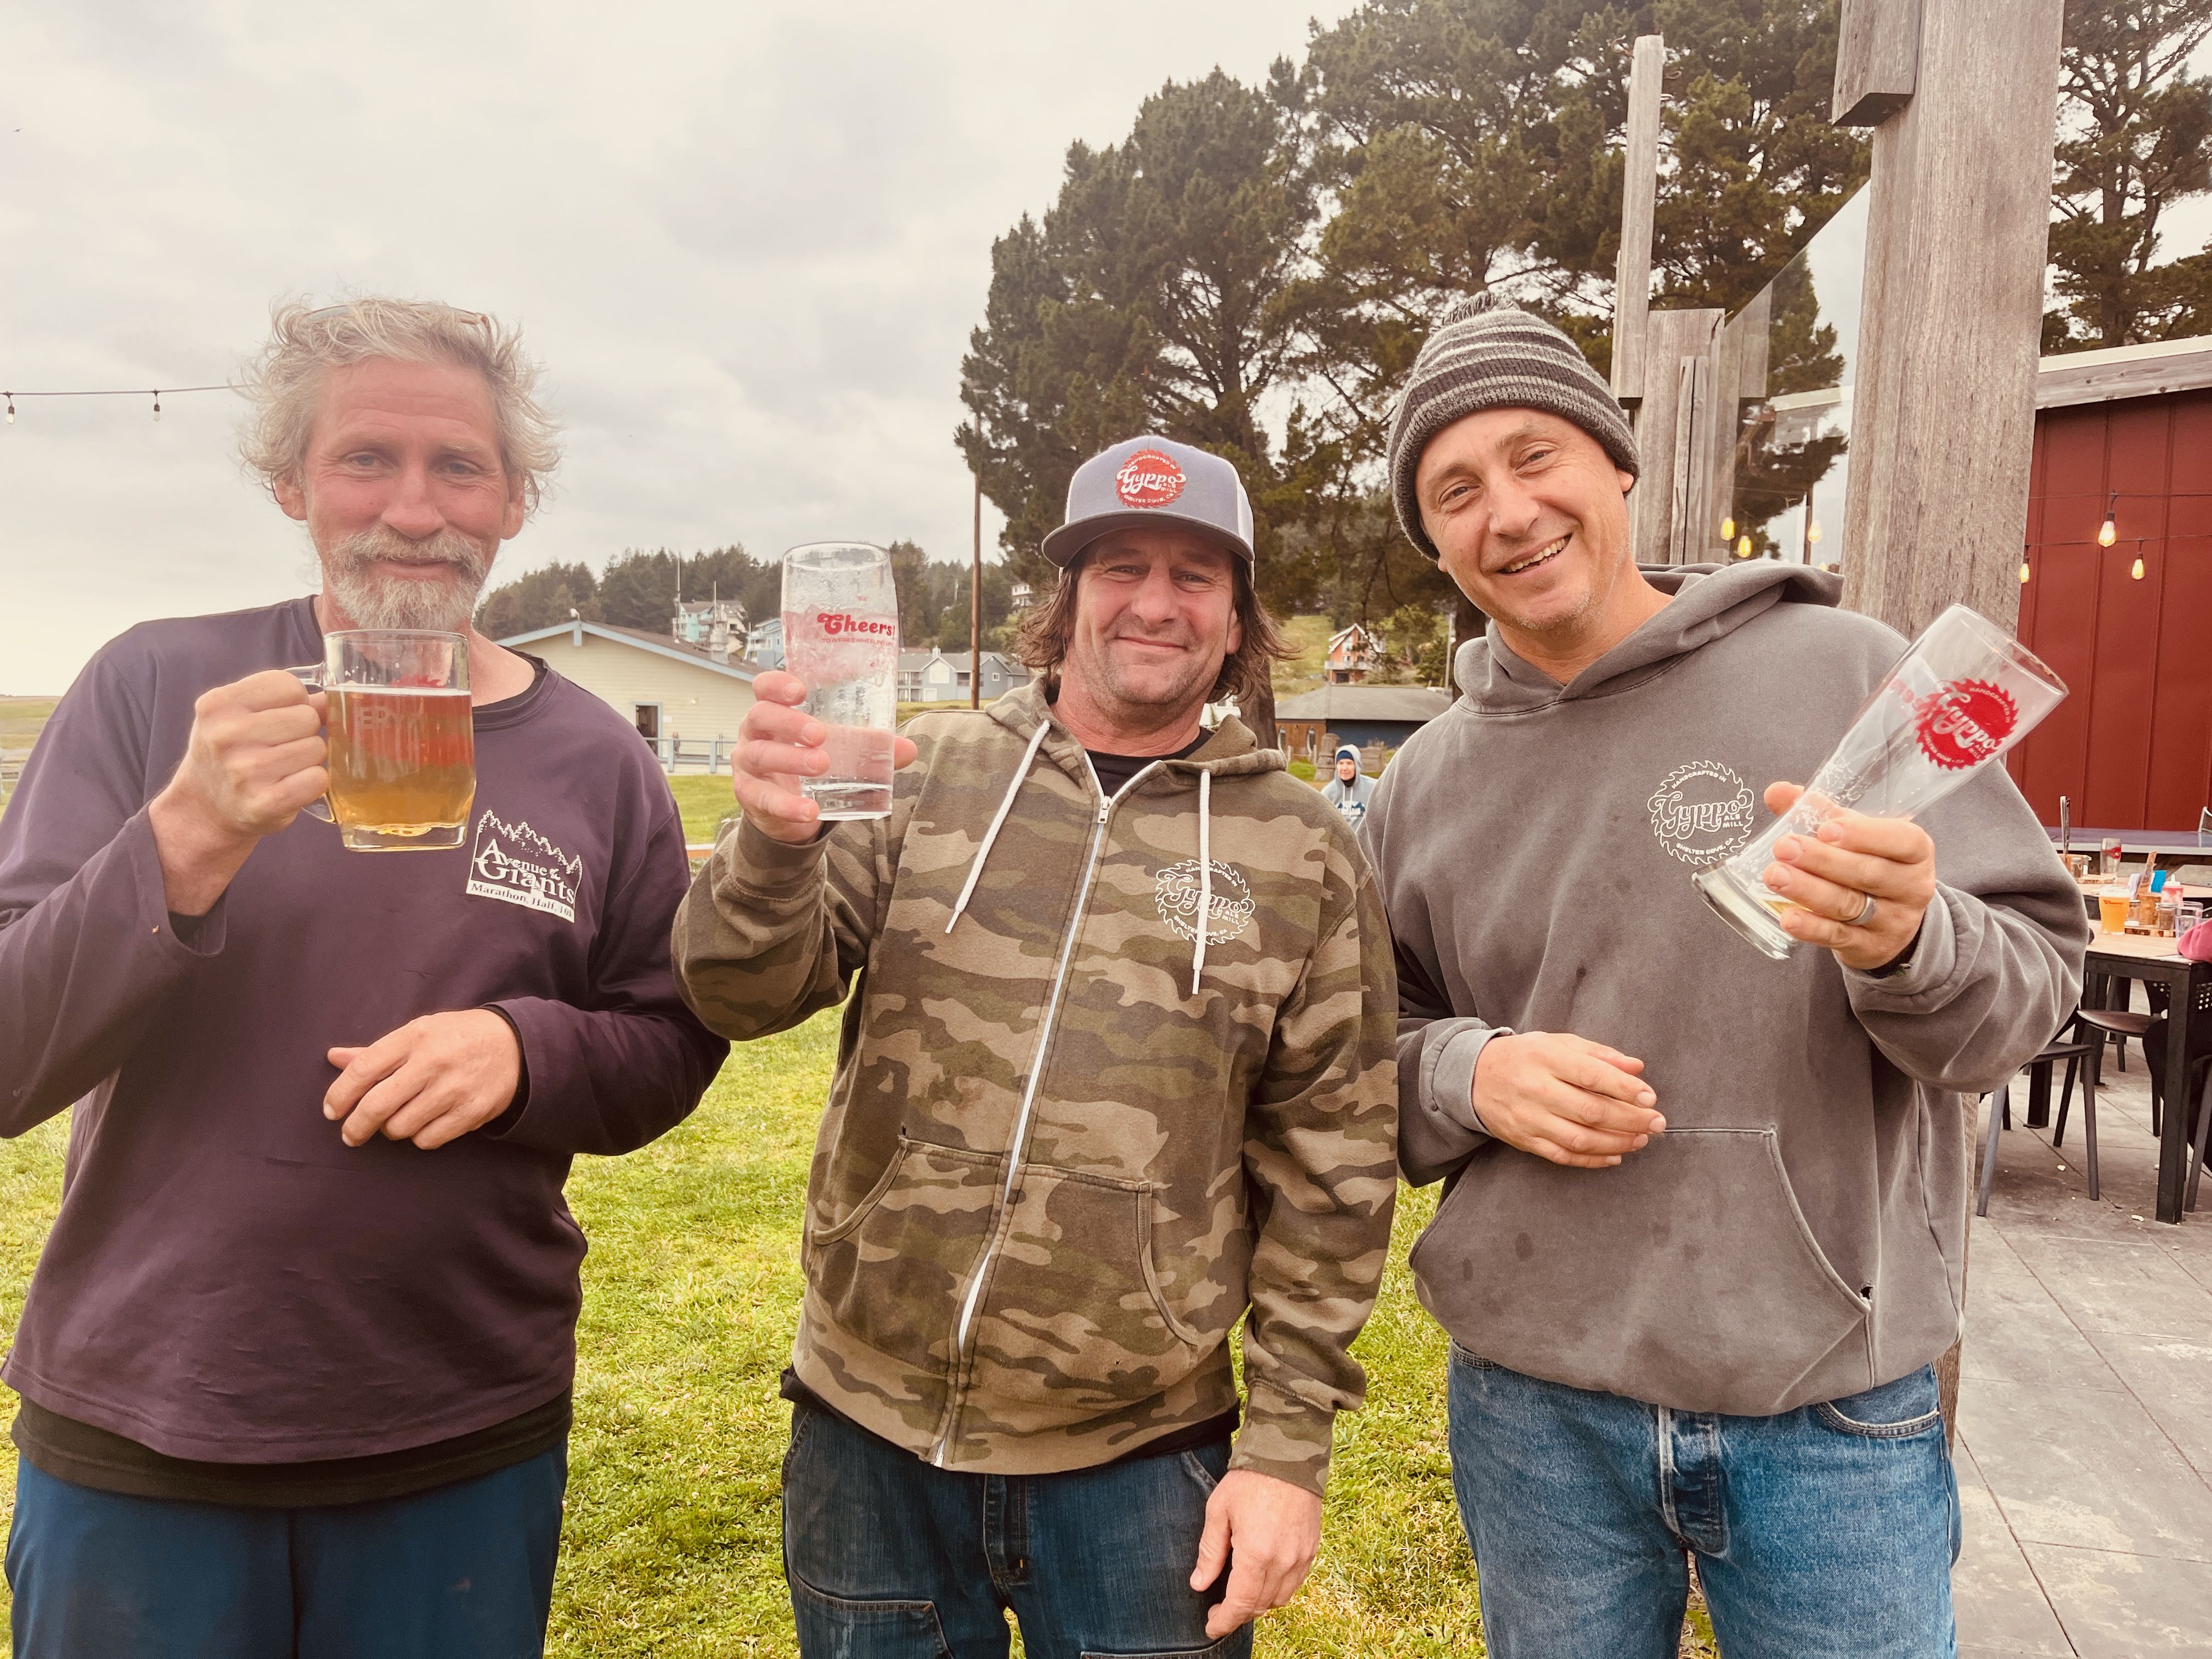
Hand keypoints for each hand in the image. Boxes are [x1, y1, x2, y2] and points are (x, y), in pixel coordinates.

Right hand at [148, 669, 328, 913]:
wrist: (205, 808)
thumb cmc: (230, 753)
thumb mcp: (239, 716)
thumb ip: (285, 700)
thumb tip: (334, 698)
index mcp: (218, 704)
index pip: (288, 685)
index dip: (293, 702)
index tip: (277, 717)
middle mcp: (226, 735)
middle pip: (307, 717)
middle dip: (303, 731)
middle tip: (280, 746)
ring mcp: (245, 770)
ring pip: (317, 747)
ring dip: (308, 758)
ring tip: (283, 766)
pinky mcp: (265, 802)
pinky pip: (318, 779)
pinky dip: (313, 782)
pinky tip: (290, 785)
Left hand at [325, 1010, 521, 1148]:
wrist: (516, 1045)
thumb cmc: (457, 1037)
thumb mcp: (419, 1032)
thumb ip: (376, 1051)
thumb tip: (333, 1058)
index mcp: (416, 1036)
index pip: (364, 1069)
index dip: (340, 1094)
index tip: (331, 1111)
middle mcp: (434, 1061)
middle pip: (378, 1105)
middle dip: (356, 1127)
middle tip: (350, 1135)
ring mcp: (455, 1088)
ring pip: (401, 1127)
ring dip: (392, 1130)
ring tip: (398, 1120)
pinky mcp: (472, 1112)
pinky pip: (428, 1139)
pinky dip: (419, 1137)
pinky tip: (424, 1124)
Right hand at [732, 670, 917, 844]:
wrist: (786, 808)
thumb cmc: (808, 762)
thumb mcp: (837, 750)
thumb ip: (868, 747)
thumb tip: (908, 748)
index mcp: (773, 712)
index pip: (764, 688)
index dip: (777, 684)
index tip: (801, 690)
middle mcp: (754, 733)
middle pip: (760, 717)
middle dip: (789, 722)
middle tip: (820, 733)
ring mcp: (747, 764)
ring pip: (760, 755)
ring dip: (791, 758)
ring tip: (821, 765)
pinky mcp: (749, 795)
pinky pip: (764, 798)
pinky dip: (787, 805)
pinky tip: (809, 810)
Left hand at [1190, 1469, 1320, 1638]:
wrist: (1289, 1456)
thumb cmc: (1249, 1480)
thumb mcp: (1218, 1511)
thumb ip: (1210, 1552)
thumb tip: (1199, 1583)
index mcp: (1256, 1554)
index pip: (1240, 1604)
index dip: (1224, 1621)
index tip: (1210, 1627)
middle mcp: (1283, 1562)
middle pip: (1260, 1606)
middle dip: (1238, 1614)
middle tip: (1219, 1611)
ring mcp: (1301, 1557)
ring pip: (1279, 1598)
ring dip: (1259, 1604)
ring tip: (1240, 1594)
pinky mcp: (1312, 1549)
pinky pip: (1295, 1583)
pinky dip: (1278, 1590)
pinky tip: (1263, 1579)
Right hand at [1471, 1032, 1664, 1168]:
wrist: (1473, 1077)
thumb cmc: (1526, 1057)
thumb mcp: (1558, 1043)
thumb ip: (1598, 1054)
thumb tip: (1637, 1068)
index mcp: (1545, 1058)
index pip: (1592, 1075)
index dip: (1624, 1088)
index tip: (1650, 1097)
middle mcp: (1536, 1089)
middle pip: (1591, 1111)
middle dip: (1630, 1120)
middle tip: (1657, 1123)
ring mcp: (1529, 1118)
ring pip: (1580, 1139)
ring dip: (1617, 1143)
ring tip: (1641, 1139)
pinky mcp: (1524, 1140)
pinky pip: (1563, 1156)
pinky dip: (1593, 1160)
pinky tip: (1616, 1156)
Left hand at [1760, 782, 1935, 971]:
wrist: (1890, 922)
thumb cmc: (1869, 864)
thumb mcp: (1855, 836)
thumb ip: (1820, 812)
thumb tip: (1778, 792)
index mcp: (1915, 850)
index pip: (1900, 840)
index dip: (1863, 835)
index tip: (1826, 828)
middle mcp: (1911, 886)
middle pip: (1867, 873)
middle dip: (1822, 860)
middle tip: (1784, 848)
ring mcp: (1893, 920)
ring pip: (1849, 904)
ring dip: (1809, 890)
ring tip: (1774, 876)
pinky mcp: (1870, 947)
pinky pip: (1838, 936)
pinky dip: (1811, 928)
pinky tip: (1787, 917)